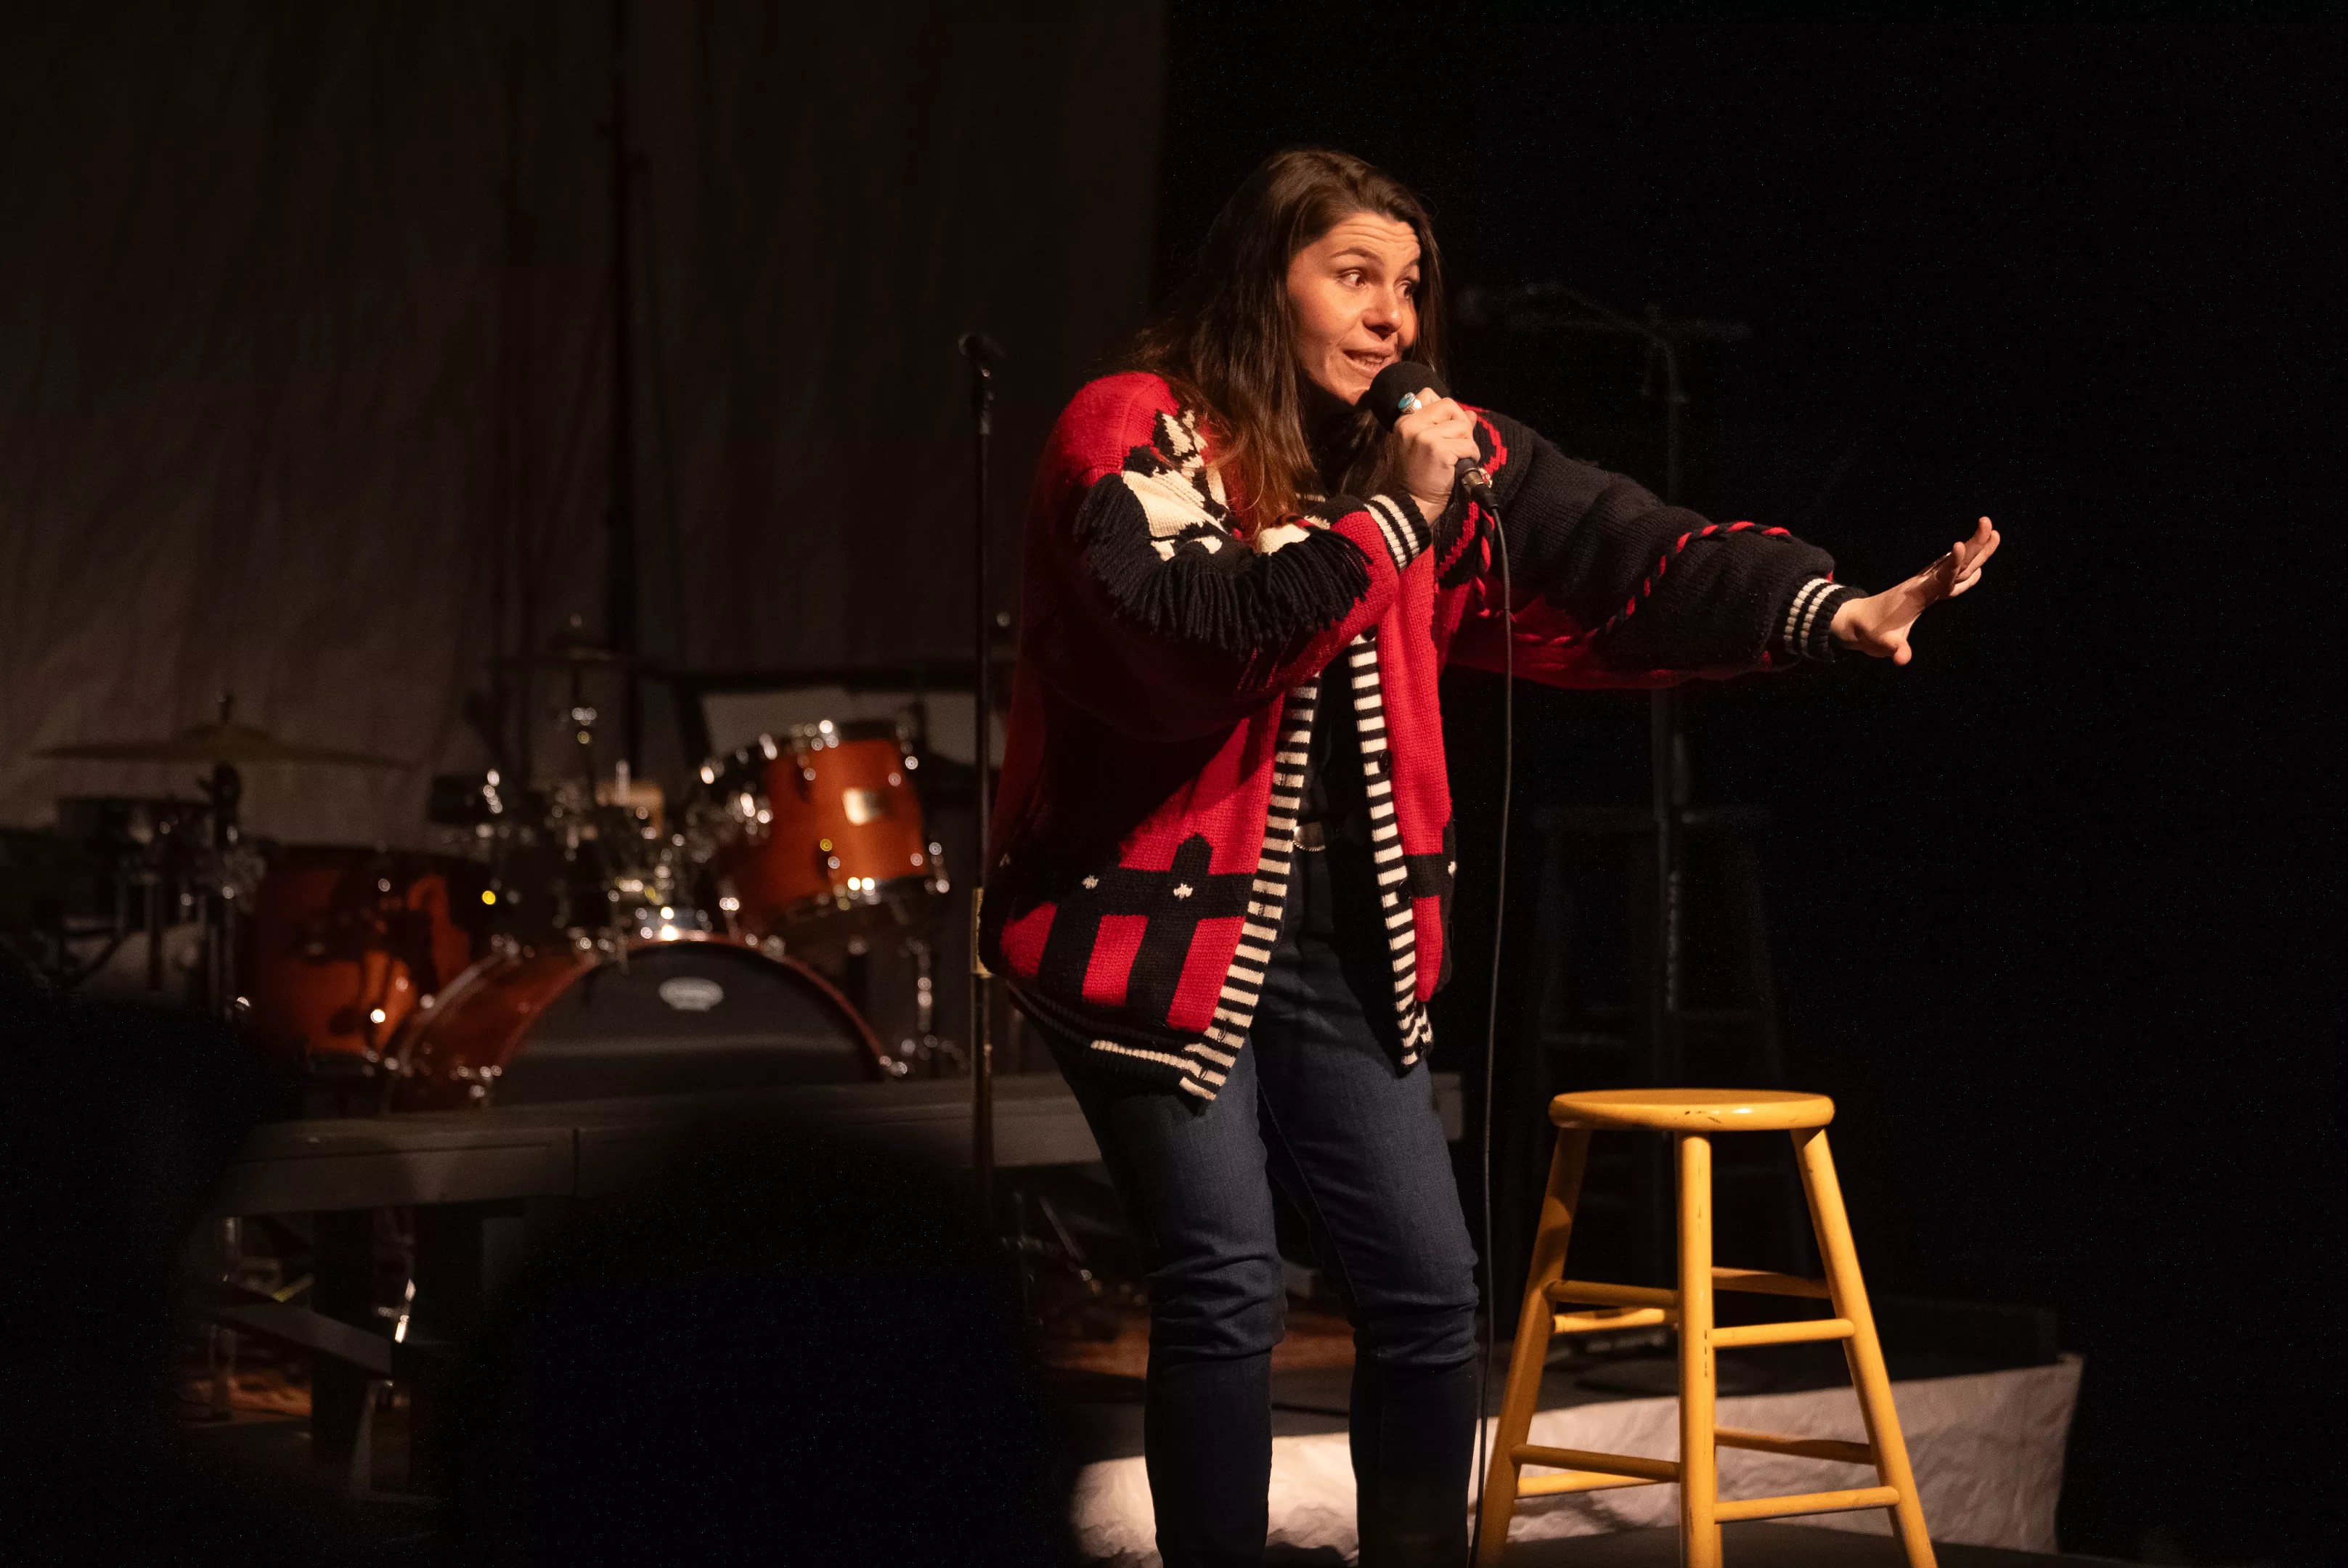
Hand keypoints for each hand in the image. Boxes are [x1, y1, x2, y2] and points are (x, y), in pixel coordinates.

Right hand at [1390, 389, 1480, 520]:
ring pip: (1462, 426)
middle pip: (1449, 406)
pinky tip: (1460, 465)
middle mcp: (1412, 425)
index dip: (1445, 410)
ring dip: (1467, 443)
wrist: (1411, 502)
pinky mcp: (1439, 450)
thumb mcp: (1423, 445)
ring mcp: (1425, 437)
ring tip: (1456, 457)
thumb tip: (1471, 414)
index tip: (1445, 430)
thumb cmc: (1418, 476)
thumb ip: (1444, 426)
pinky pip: (1468, 445)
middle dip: (1460, 424)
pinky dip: (1471, 456)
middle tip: (1456, 444)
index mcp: (1405, 421)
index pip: (1429, 394)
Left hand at [1829, 516, 2001, 663]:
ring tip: (1993, 531)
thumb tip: (1901, 660)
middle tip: (1989, 524)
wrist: (1858, 620)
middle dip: (1973, 545)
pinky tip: (1980, 562)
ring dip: (1975, 549)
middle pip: (1953, 564)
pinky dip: (1967, 566)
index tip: (1960, 543)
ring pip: (1955, 565)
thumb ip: (1895, 649)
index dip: (1952, 563)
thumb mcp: (1882, 643)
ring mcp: (1926, 584)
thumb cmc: (1871, 632)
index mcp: (1917, 594)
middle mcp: (1923, 584)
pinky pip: (1951, 574)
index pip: (1939, 577)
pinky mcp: (1927, 587)